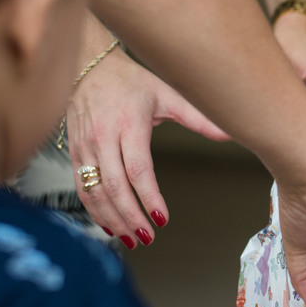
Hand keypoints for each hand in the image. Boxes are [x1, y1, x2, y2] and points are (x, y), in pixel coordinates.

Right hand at [66, 51, 229, 246]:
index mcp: (128, 123)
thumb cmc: (132, 82)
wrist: (88, 67)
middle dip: (130, 216)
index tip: (163, 218)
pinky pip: (81, 187)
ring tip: (130, 239)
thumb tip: (232, 133)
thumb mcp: (168, 94)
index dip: (149, 196)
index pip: (137, 168)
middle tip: (147, 238)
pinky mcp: (73, 153)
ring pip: (94, 191)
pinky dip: (94, 210)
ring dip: (111, 219)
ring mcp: (84, 146)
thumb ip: (198, 118)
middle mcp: (102, 136)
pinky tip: (109, 225)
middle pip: (114, 186)